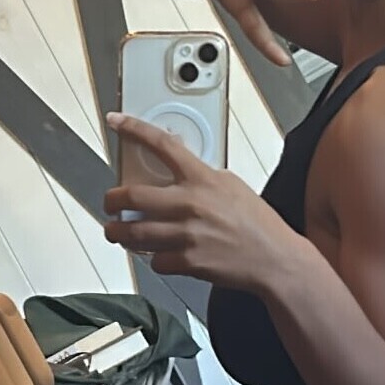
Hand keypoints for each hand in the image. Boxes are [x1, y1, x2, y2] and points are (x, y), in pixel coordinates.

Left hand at [103, 112, 301, 289]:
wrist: (274, 258)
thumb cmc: (257, 223)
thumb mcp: (230, 185)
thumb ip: (201, 176)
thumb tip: (178, 167)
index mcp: (202, 179)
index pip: (162, 145)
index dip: (134, 129)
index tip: (116, 122)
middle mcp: (191, 204)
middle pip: (132, 197)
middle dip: (111, 200)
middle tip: (109, 203)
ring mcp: (188, 234)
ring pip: (134, 233)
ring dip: (118, 233)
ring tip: (116, 231)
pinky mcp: (188, 262)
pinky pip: (154, 260)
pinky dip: (153, 258)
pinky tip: (159, 254)